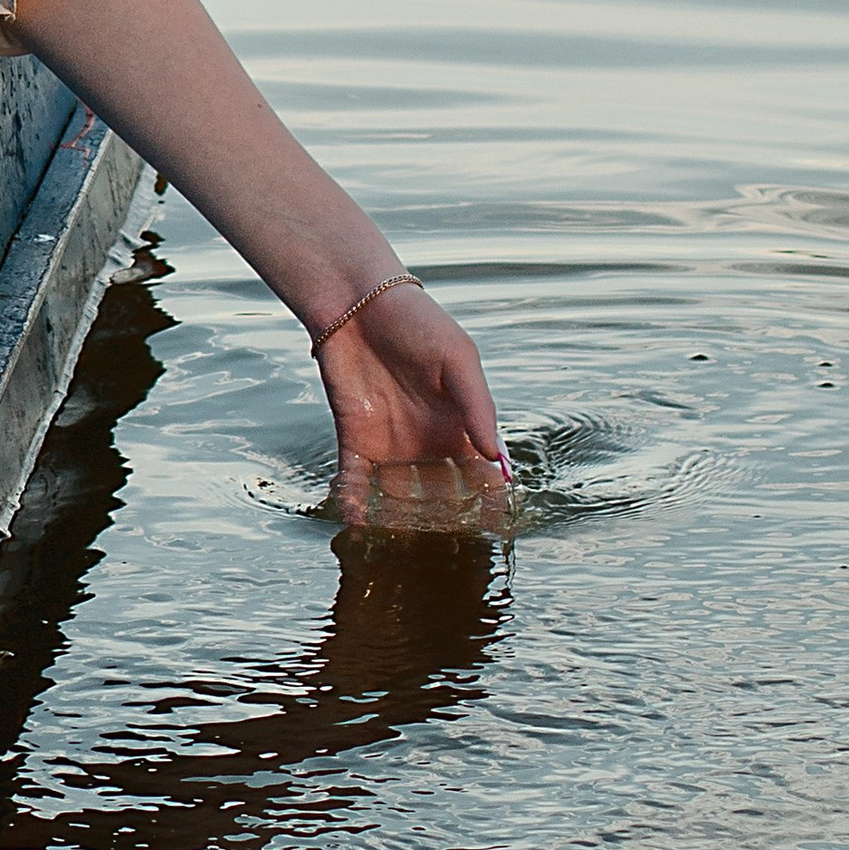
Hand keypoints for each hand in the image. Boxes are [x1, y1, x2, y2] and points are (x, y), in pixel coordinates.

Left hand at [313, 282, 506, 523]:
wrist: (356, 301)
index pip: (480, 475)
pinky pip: (355, 480)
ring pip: (397, 496)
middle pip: (439, 495)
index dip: (486, 501)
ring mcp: (390, 444)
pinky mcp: (353, 438)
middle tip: (441, 547)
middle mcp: (427, 443)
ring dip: (399, 520)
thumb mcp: (457, 358)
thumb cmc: (418, 322)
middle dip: (441, 522)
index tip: (491, 526)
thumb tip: (495, 455)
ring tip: (401, 545)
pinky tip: (357, 521)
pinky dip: (355, 502)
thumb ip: (477, 405)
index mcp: (460, 426)